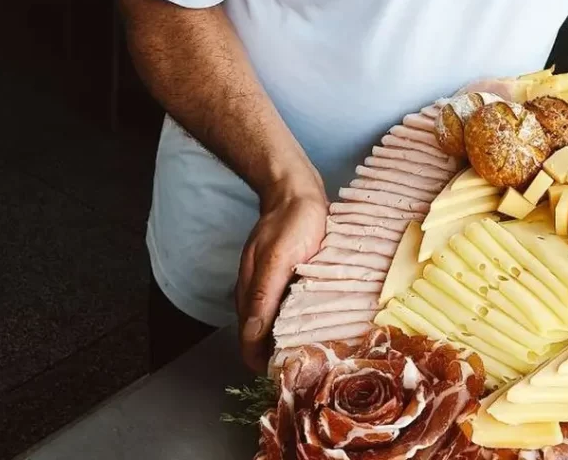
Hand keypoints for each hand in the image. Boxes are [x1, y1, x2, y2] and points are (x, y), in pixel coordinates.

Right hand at [236, 184, 327, 371]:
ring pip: (274, 326)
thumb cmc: (292, 220)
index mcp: (250, 294)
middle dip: (280, 356)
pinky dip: (297, 320)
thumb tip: (253, 335)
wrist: (297, 190)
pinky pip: (286, 308)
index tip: (290, 376)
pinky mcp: (283, 278)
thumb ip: (264, 295)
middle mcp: (256, 295)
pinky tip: (316, 320)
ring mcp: (269, 286)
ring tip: (317, 347)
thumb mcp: (278, 257)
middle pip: (261, 340)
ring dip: (289, 339)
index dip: (265, 365)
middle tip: (311, 364)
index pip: (250, 346)